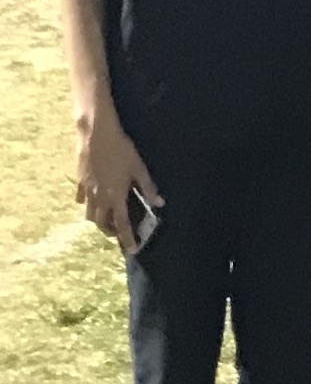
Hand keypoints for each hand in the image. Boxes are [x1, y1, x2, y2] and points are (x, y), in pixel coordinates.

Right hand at [74, 117, 161, 254]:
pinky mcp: (79, 180)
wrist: (95, 133)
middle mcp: (99, 196)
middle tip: (120, 234)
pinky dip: (87, 204)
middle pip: (102, 223)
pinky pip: (81, 199)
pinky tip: (93, 202)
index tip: (133, 250)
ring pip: (89, 214)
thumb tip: (159, 203)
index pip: (123, 224)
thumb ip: (148, 187)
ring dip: (99, 220)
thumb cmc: (121, 149)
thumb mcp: (139, 168)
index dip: (128, 238)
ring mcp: (87, 189)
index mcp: (116, 195)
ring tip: (108, 220)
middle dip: (110, 232)